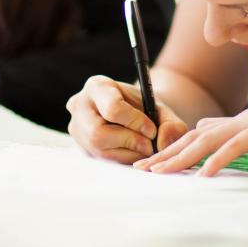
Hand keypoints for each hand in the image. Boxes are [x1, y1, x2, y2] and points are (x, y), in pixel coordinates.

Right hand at [66, 75, 188, 164]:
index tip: (152, 129)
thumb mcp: (162, 109)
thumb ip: (171, 124)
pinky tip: (133, 153)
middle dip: (129, 142)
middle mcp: (79, 106)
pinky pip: (100, 159)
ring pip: (99, 150)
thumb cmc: (146, 108)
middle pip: (99, 133)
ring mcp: (76, 128)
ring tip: (144, 148)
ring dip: (128, 154)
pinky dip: (122, 160)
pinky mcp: (80, 147)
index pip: (112, 108)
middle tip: (148, 145)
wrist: (133, 114)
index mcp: (97, 86)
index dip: (135, 122)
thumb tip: (162, 142)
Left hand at [137, 59, 247, 175]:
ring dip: (181, 158)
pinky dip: (219, 160)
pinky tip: (204, 174)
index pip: (202, 136)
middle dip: (167, 155)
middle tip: (141, 170)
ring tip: (160, 173)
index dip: (178, 149)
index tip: (158, 163)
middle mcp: (241, 120)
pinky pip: (237, 146)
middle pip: (194, 138)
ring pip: (207, 141)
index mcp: (243, 121)